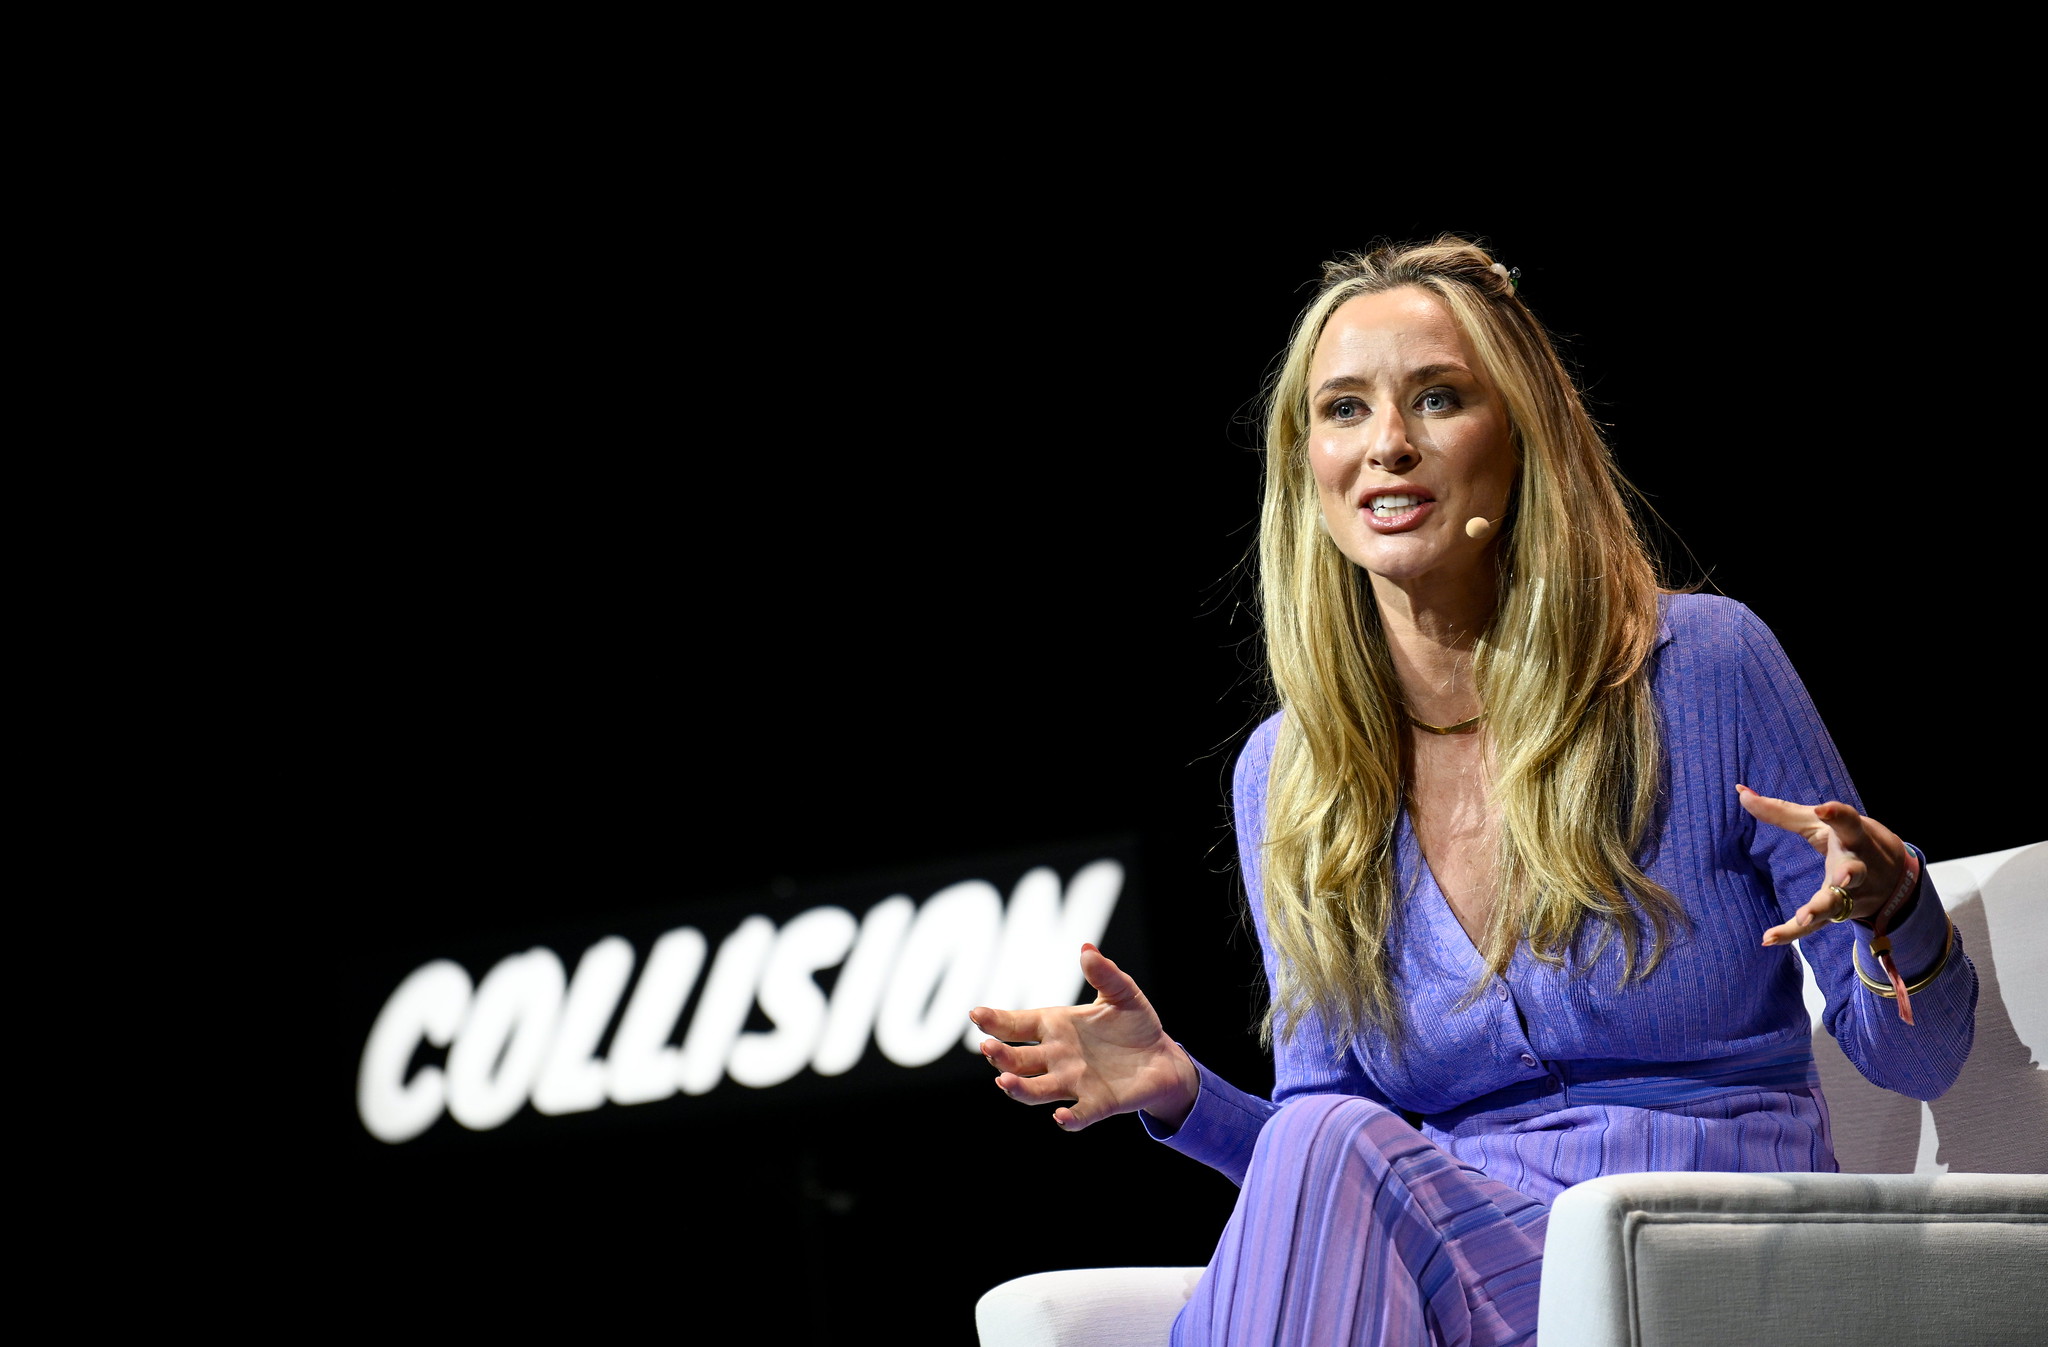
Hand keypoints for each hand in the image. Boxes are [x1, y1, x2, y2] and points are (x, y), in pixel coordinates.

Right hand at [970, 943, 1198, 1131]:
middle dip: (1000, 1056)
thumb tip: (1086, 949)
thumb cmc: (1135, 1024)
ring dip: (1020, 1088)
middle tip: (988, 1048)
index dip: (995, 1020)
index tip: (975, 1014)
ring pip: (1037, 1090)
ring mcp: (1074, 1083)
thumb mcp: (1122, 994)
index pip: (1016, 1025)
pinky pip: (1079, 1114)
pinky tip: (1061, 1116)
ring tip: (1005, 1081)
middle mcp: (1057, 1058)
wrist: (1163, 1058)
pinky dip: (1069, 1118)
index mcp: (1055, 1027)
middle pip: (1018, 1060)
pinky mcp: (1098, 1103)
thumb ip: (1105, 974)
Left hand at [1738, 784, 1910, 945]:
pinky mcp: (1842, 913)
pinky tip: (1769, 938)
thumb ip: (1781, 811)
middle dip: (1850, 874)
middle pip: (1855, 871)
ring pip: (1839, 904)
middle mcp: (1859, 867)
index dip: (1838, 815)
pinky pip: (1817, 926)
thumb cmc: (1849, 841)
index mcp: (1855, 837)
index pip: (1849, 824)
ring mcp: (1854, 894)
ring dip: (1822, 909)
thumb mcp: (1821, 824)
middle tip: (1843, 877)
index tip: (1823, 808)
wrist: (1896, 878)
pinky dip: (1793, 933)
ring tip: (1804, 916)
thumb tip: (1740, 793)